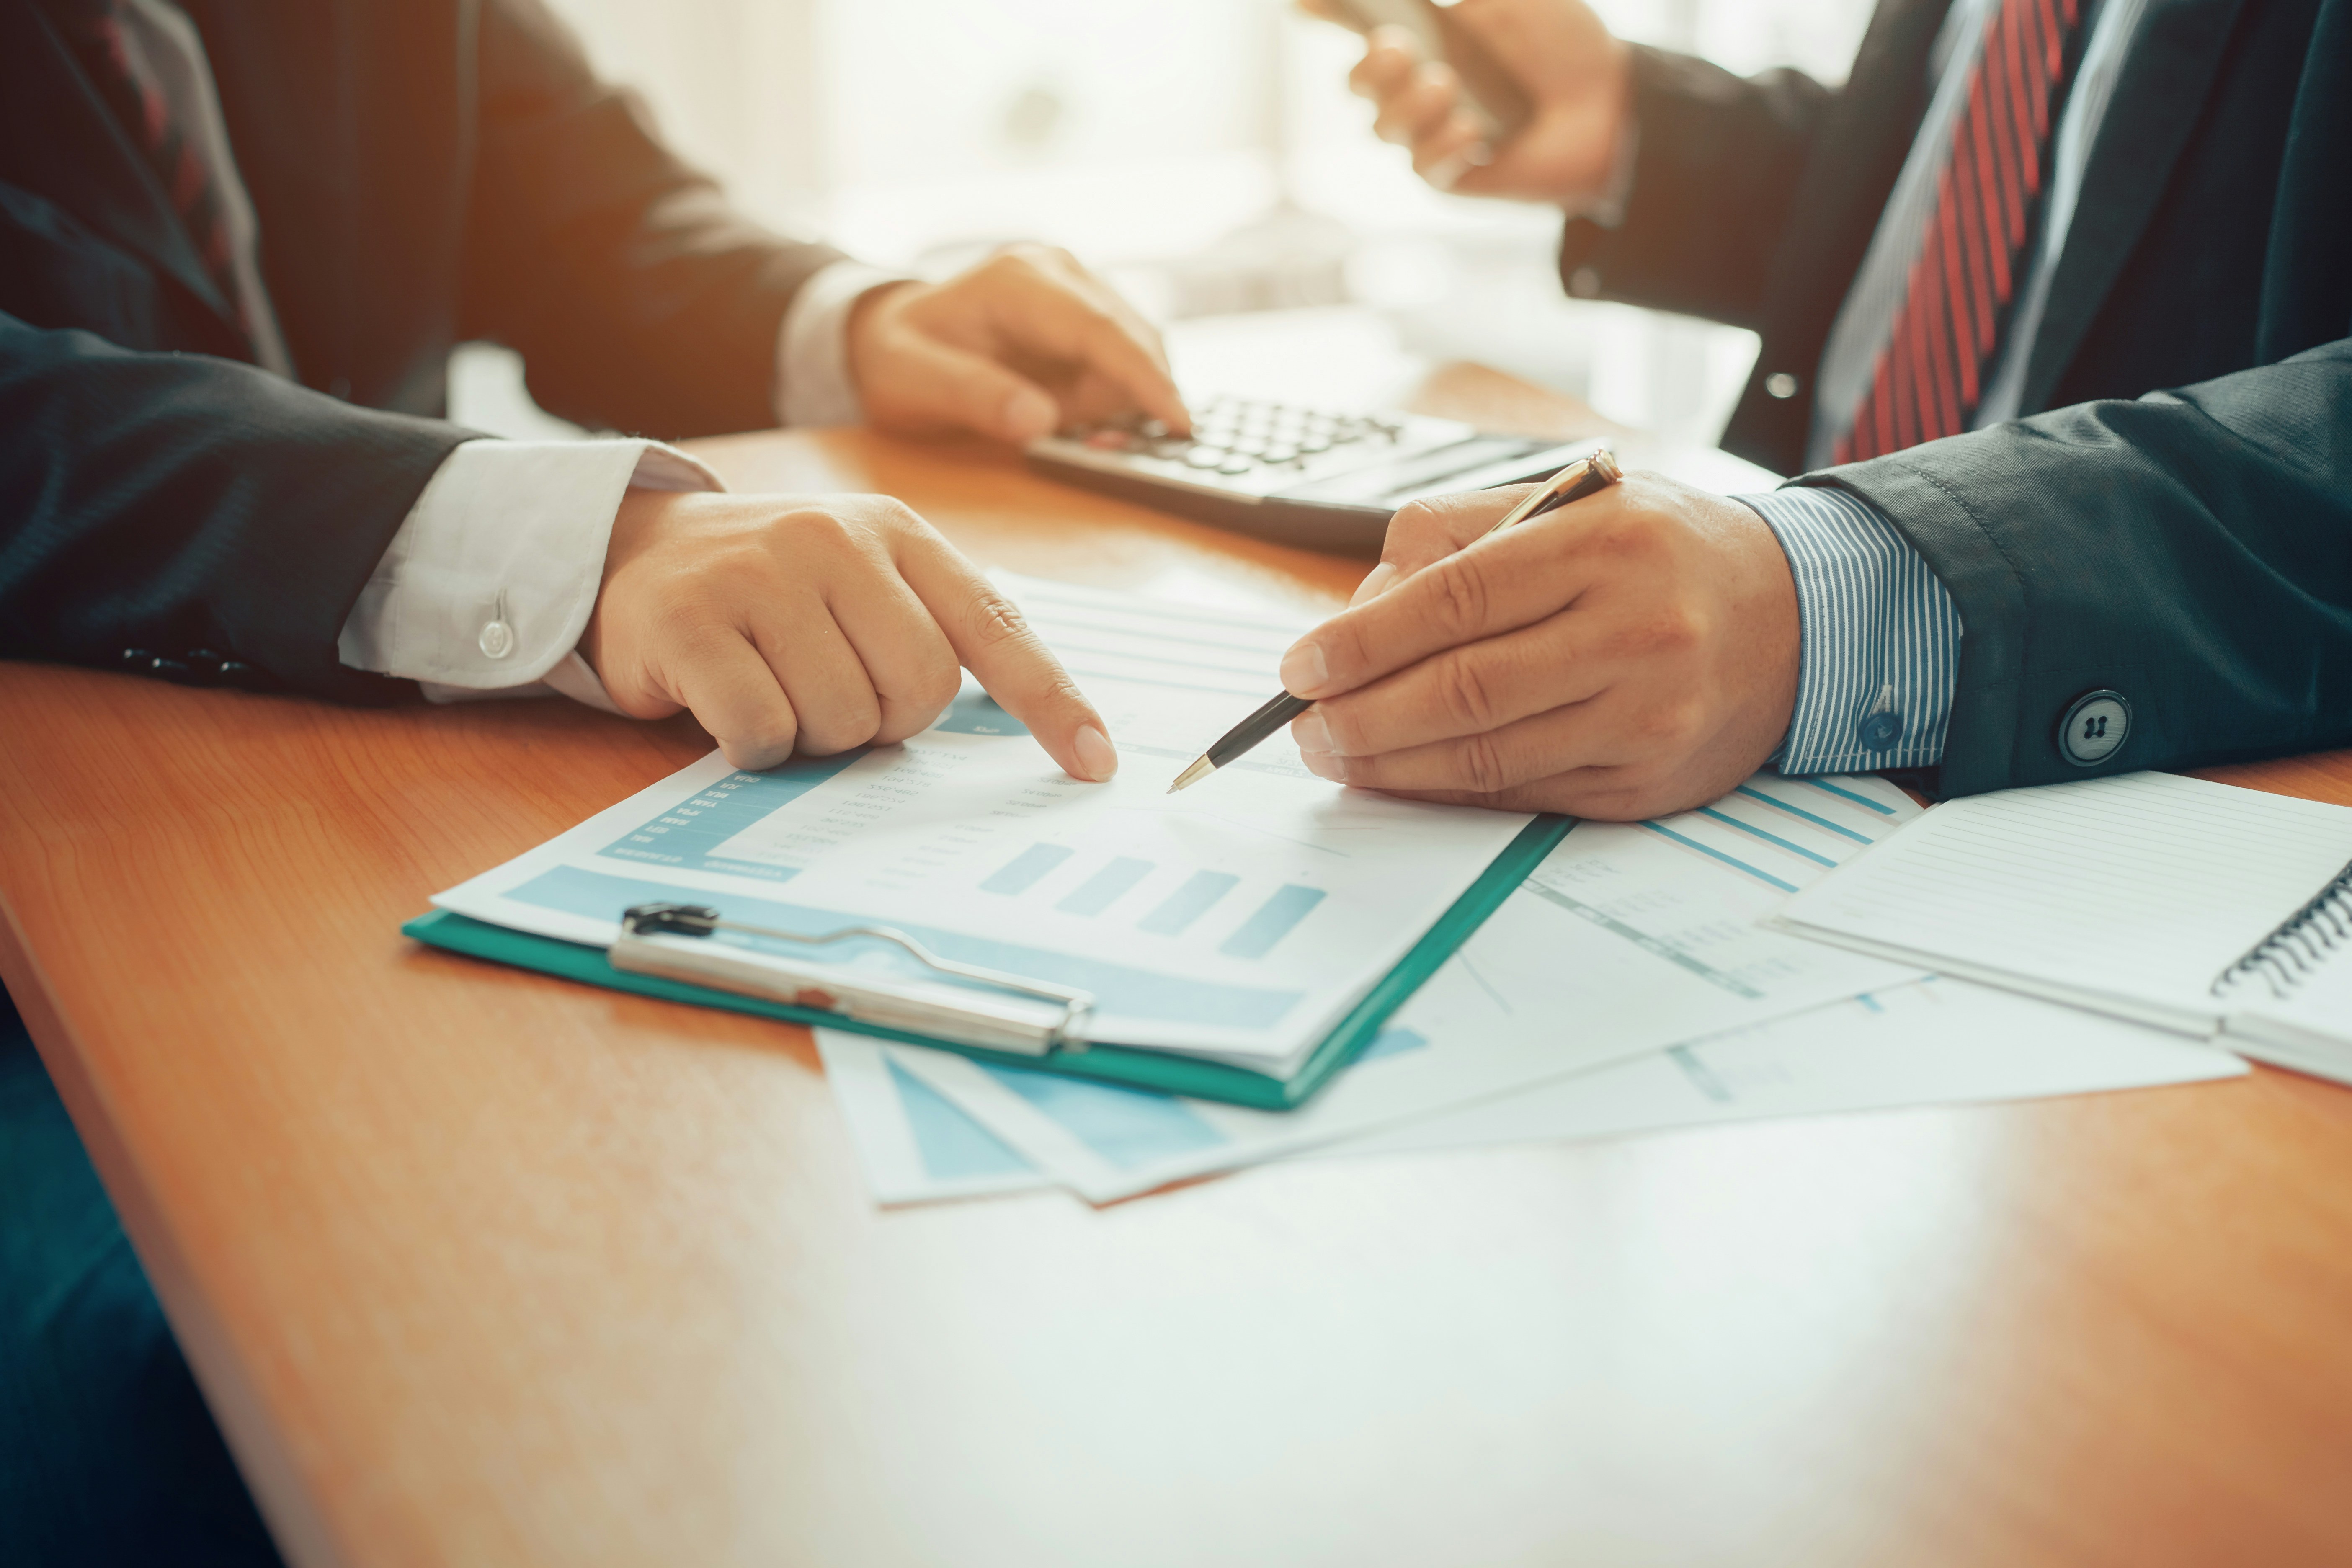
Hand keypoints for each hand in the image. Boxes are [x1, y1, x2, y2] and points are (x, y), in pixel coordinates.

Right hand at [580, 489, 1118, 780]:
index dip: (1050, 701)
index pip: (994, 624)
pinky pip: (764, 731)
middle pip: (920, 690)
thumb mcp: (862, 579)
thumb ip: (935, 629)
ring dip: (815, 735)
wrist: (632, 548)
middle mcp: (834, 539)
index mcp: (895, 533)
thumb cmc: (770, 585)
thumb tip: (1032, 725)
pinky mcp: (691, 621)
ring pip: (843, 720)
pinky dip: (755, 746)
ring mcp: (759, 575)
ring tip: (774, 686)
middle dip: (884, 721)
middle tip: (832, 692)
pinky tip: (729, 703)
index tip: (1094, 763)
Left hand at [846, 244, 1189, 443]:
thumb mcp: (913, 381)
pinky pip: (1124, 363)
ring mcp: (1080, 289)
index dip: (1143, 378)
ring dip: (1115, 404)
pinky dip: (1112, 399)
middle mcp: (1059, 271)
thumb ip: (973, 396)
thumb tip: (1039, 420)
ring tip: (1063, 429)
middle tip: (1098, 448)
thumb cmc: (900, 358)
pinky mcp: (1090, 315)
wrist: (892, 334)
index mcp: (1018, 279)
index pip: (1098, 329)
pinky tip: (1073, 417)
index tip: (1179, 422)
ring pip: (1137, 354)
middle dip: (1130, 400)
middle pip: (1132, 340)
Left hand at [1276, 476, 1798, 820]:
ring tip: (1335, 753)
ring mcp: (1644, 716)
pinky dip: (1449, 791)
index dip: (1362, 640)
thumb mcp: (1571, 503)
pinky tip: (1404, 776)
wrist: (1795, 616)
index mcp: (1604, 544)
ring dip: (1390, 765)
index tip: (1301, 666)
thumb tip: (1360, 609)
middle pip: (1462, 687)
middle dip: (1361, 715)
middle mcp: (1633, 632)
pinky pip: (1523, 794)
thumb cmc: (1660, 553)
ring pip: (1485, 755)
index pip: (1454, 598)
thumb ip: (1458, 538)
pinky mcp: (1645, 781)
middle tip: (1303, 725)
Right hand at [1300, 0, 1629, 203]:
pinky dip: (1441, 145)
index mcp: (1427, 35)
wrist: (1617, 106)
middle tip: (1399, 47)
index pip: (1362, 22)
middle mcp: (1422, 86)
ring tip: (1449, 86)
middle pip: (1359, 84)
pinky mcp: (1455, 177)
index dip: (1327, 12)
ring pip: (1383, 128)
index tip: (1303, 3)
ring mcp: (1435, 134)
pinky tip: (1475, 132)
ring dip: (1408, 104)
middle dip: (1368, 66)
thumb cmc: (1565, 45)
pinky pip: (1421, 168)